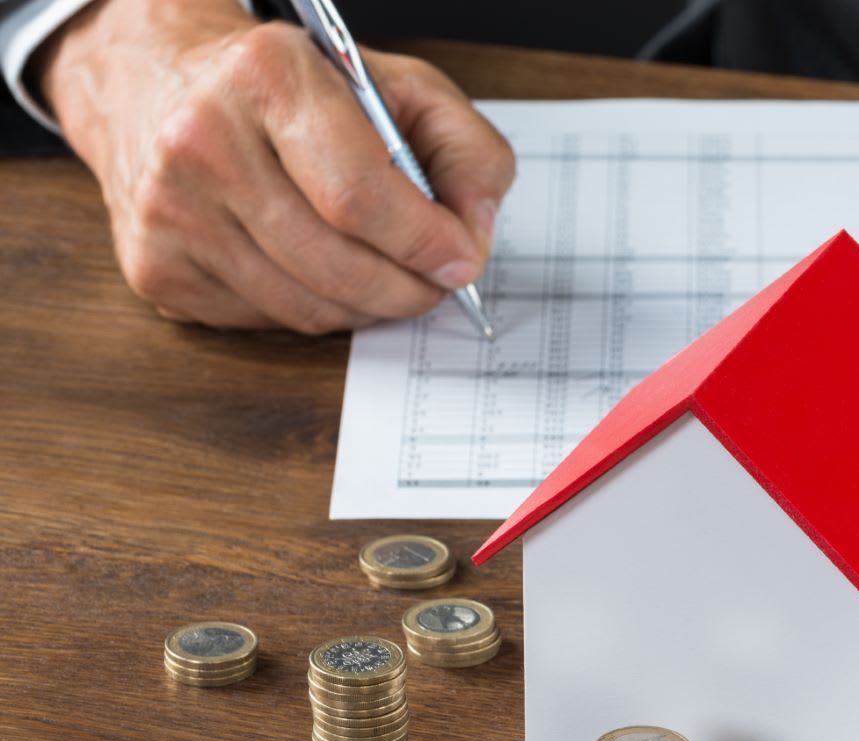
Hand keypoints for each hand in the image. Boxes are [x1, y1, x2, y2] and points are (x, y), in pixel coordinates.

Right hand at [36, 0, 514, 331]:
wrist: (159, 82)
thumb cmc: (290, 89)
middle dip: (409, 288)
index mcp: (267, 77)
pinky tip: (317, 270)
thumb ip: (464, 148)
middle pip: (338, 265)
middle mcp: (203, 141)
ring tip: (385, 276)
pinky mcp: (157, 266)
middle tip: (436, 281)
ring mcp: (171, 210)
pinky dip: (313, 309)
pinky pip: (268, 321)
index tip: (462, 259)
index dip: (425, 243)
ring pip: (307, 308)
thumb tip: (476, 233)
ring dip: (367, 307)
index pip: (359, 195)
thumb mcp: (395, 85)